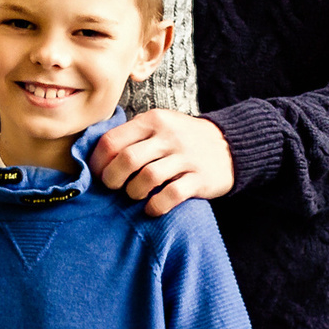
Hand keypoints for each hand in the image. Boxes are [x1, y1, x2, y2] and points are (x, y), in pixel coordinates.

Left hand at [90, 110, 232, 217]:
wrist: (231, 144)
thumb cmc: (184, 139)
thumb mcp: (161, 124)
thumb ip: (133, 134)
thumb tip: (98, 156)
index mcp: (153, 120)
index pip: (112, 140)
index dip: (98, 162)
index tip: (98, 174)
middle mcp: (169, 136)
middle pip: (127, 159)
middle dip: (113, 179)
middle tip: (114, 187)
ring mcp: (186, 157)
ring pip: (147, 178)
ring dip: (134, 192)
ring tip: (135, 195)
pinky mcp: (200, 178)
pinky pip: (171, 196)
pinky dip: (156, 206)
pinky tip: (152, 208)